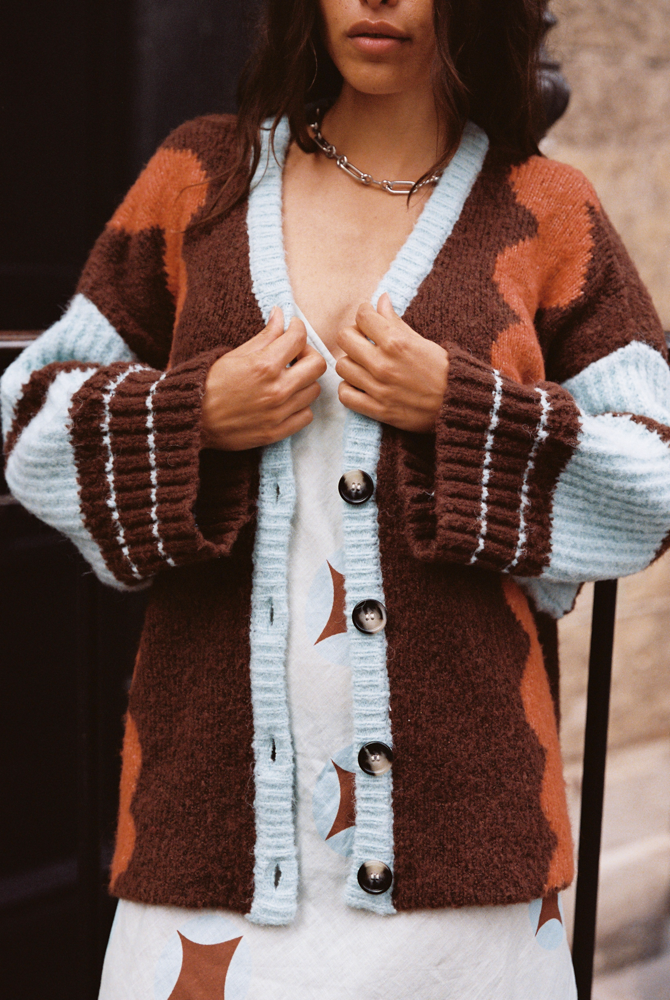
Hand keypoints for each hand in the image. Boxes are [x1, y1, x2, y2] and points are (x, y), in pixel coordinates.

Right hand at [201, 307, 326, 449]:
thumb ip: (265, 336)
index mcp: (264, 365)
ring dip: (305, 381)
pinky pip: (307, 415)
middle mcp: (276, 389)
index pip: (299, 338)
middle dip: (308, 354)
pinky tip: (287, 400)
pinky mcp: (277, 432)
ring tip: (289, 379)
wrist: (194, 419)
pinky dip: (301, 406)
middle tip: (295, 355)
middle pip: (318, 365)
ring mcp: (278, 413)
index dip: (297, 328)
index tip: (293, 329)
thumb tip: (281, 314)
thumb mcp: (235, 354)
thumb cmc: (211, 384)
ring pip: (314, 390)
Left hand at [335, 293, 448, 432]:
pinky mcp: (377, 410)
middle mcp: (383, 364)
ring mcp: (378, 388)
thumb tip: (381, 299)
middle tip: (363, 340)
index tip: (369, 317)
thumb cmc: (443, 371)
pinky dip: (349, 389)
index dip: (365, 313)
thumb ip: (395, 321)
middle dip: (353, 335)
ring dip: (351, 362)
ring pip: (342, 366)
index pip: (362, 316)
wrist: (457, 405)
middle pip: (344, 338)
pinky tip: (360, 384)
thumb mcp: (422, 341)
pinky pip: (345, 396)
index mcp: (396, 342)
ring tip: (363, 364)